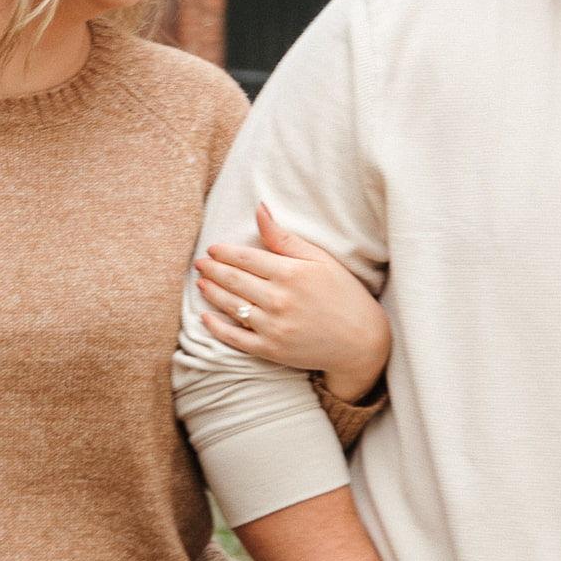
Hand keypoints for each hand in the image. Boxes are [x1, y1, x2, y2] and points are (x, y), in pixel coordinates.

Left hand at [194, 199, 390, 397]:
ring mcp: (273, 327)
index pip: (246, 258)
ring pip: (231, 306)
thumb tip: (259, 210)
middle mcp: (279, 300)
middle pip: (234, 280)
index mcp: (291, 273)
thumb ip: (285, 238)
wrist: (361, 341)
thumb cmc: (343, 294)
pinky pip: (235, 339)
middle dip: (213, 270)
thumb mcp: (319, 260)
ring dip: (212, 293)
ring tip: (201, 282)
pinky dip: (217, 328)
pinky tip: (206, 317)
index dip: (224, 253)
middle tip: (200, 263)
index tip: (212, 249)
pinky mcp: (271, 350)